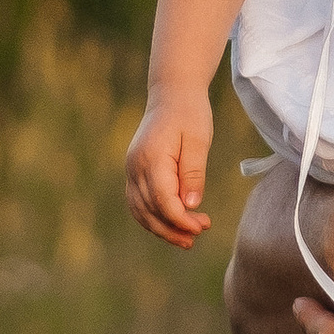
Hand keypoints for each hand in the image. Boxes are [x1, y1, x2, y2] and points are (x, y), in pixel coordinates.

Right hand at [124, 91, 214, 247]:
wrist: (172, 94)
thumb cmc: (189, 114)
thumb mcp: (198, 141)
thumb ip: (193, 173)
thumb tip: (190, 206)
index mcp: (151, 158)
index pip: (163, 201)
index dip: (181, 220)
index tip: (202, 226)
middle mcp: (135, 166)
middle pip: (150, 210)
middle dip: (173, 228)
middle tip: (197, 235)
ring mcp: (131, 169)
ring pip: (140, 210)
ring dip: (161, 228)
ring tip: (186, 239)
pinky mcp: (134, 171)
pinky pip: (137, 202)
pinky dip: (151, 218)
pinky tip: (170, 225)